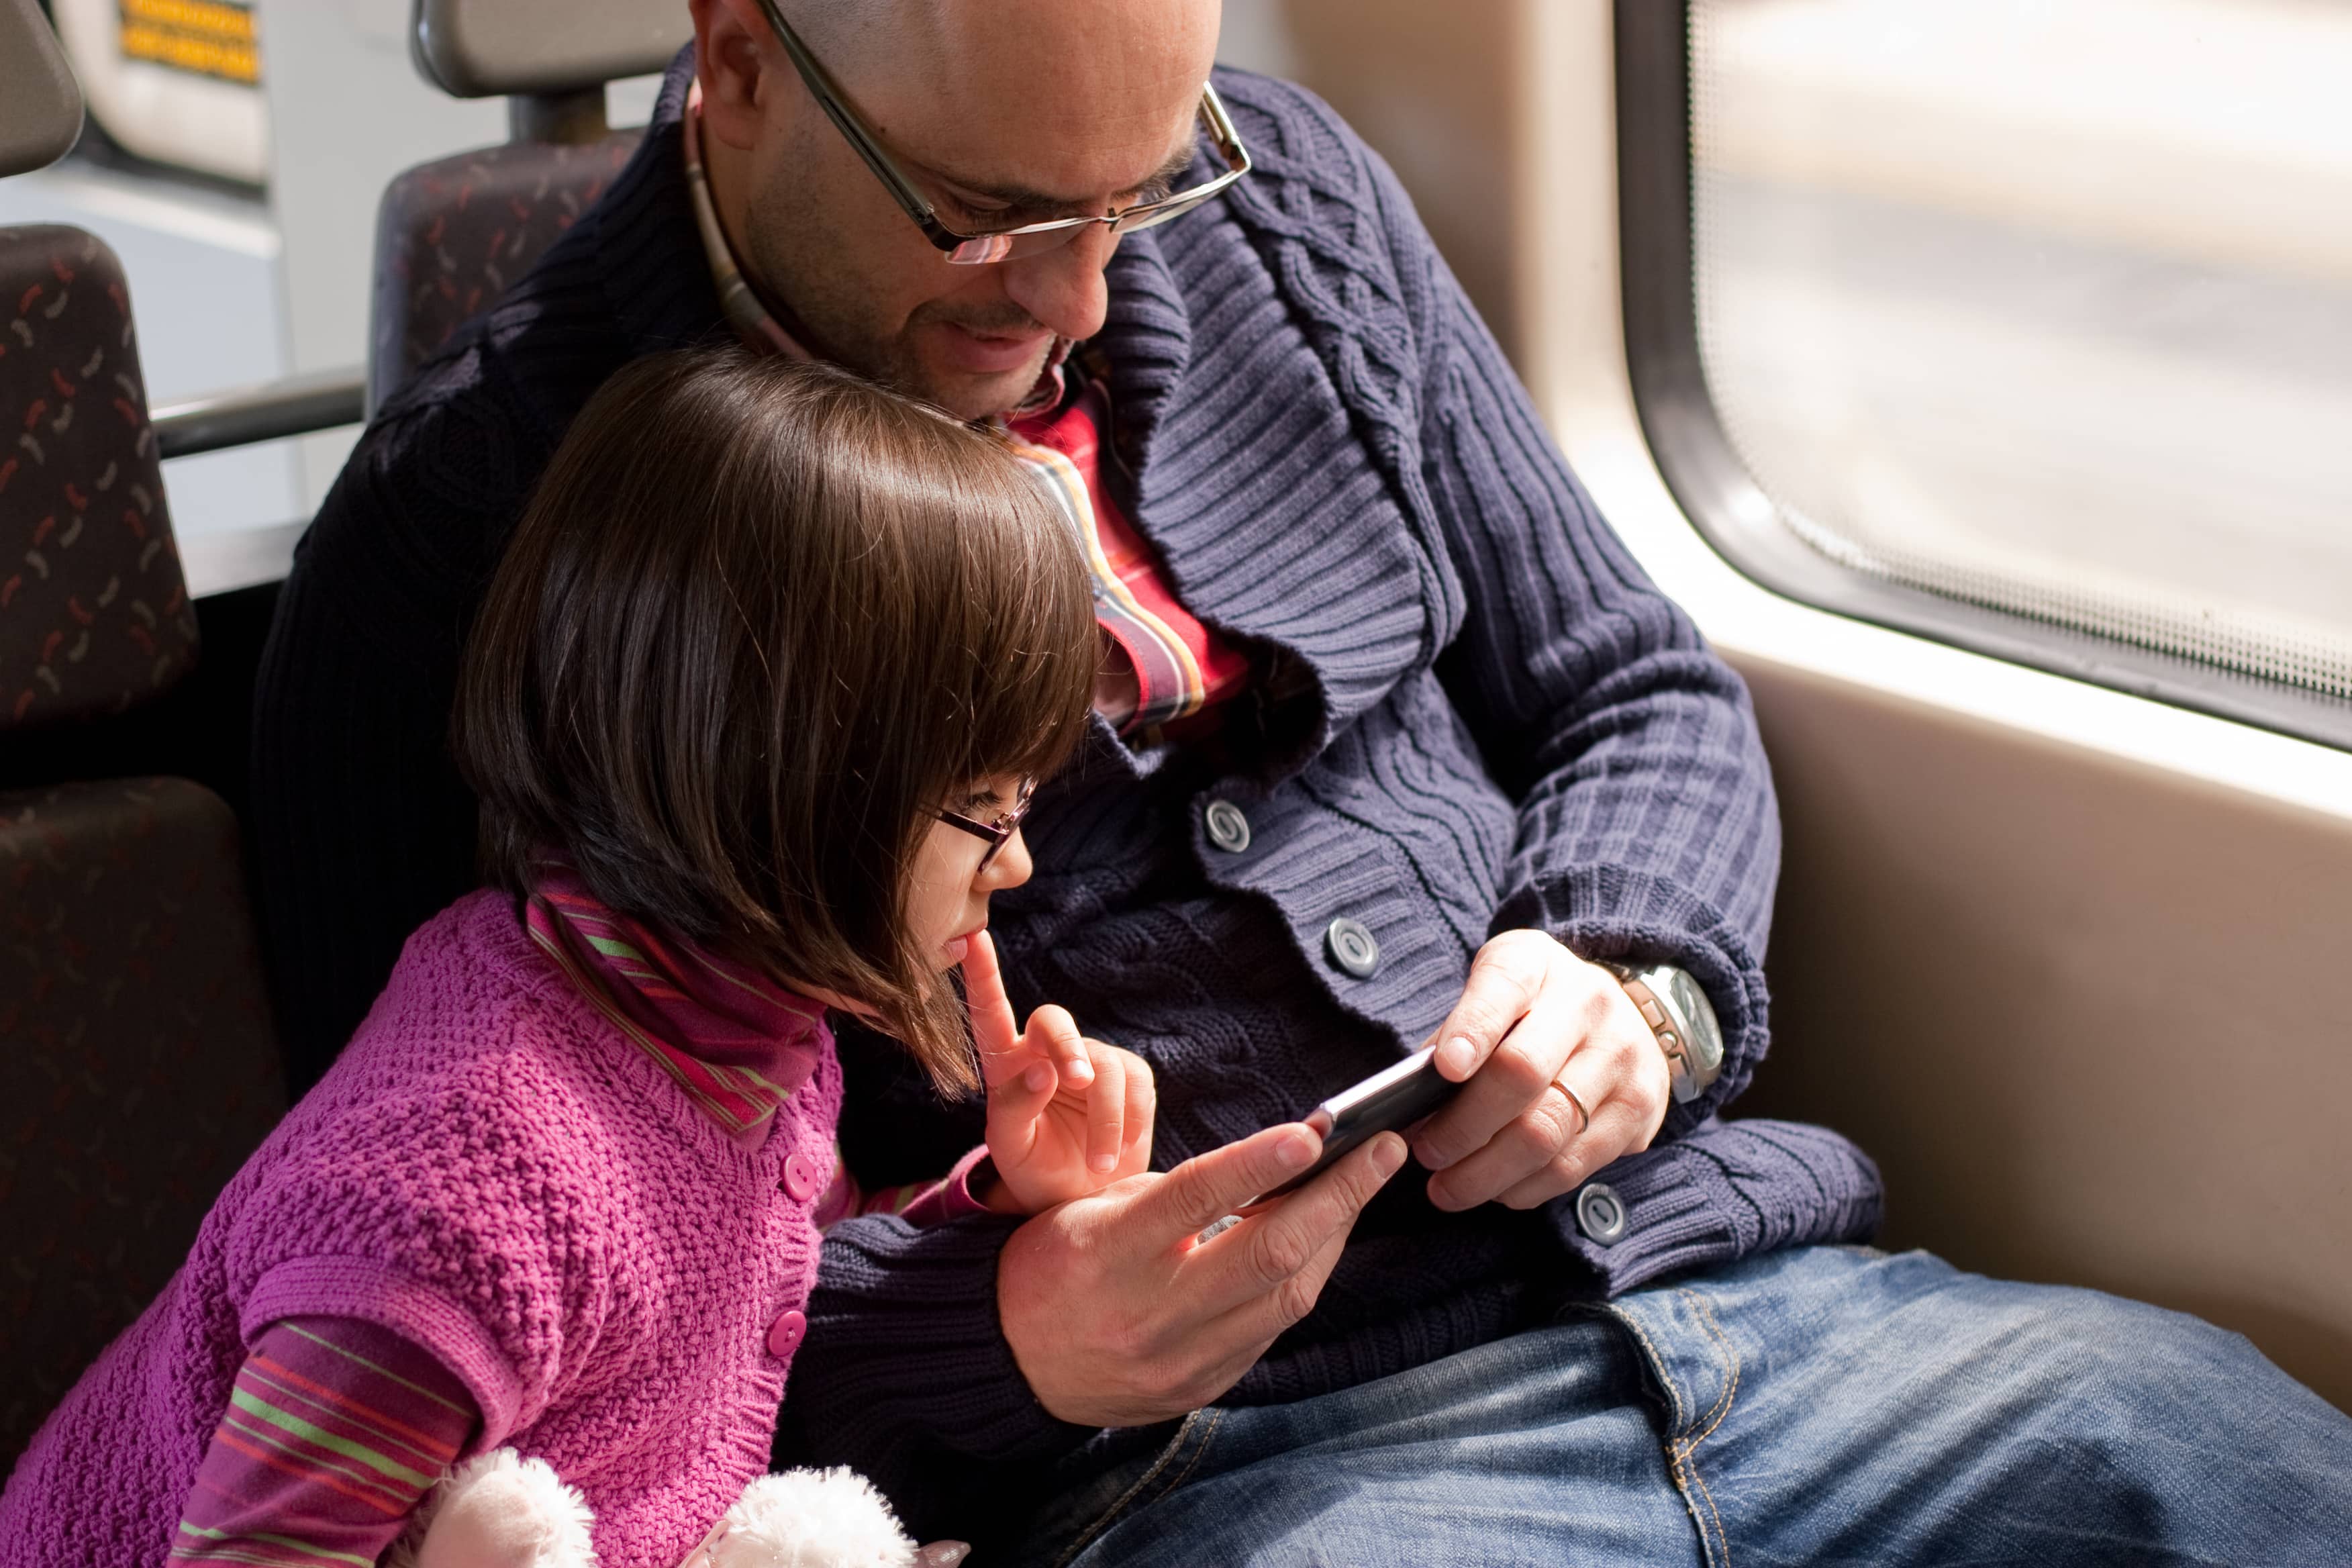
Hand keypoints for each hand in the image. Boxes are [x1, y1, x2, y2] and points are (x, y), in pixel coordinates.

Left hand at [966, 930, 1154, 1213]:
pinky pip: (1135, 1083)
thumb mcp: (1012, 1149)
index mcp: (1005, 1065)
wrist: (1081, 1199)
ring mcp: (1090, 1058)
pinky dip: (1128, 1120)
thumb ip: (1016, 1108)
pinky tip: (1117, 1150)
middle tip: (1078, 1082)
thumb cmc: (1036, 1171)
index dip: (981, 974)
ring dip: (1104, 1118)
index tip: (970, 937)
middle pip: (1055, 1022)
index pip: (989, 1013)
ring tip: (1099, 1165)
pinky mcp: (1129, 1074)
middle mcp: (1046, 1052)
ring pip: (1103, 1064)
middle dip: (1067, 1047)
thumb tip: (1044, 1070)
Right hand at [998, 1122, 1407, 1426]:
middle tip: (1382, 1148)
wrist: (1010, 1362)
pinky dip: (1303, 1278)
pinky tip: (1322, 1239)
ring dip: (1334, 1235)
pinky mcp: (1201, 1386)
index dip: (1260, 1162)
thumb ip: (1172, 1192)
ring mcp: (1180, 1358)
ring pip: (1285, 1297)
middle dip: (1337, 1196)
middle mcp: (1148, 1312)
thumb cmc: (1053, 1263)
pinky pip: (1270, 1329)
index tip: (1316, 1131)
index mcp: (1108, 1252)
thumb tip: (1271, 1164)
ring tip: (1362, 1185)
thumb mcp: (1090, 1209)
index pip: (1194, 1198)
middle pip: (1266, 1254)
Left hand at [1408, 930, 1670, 1211]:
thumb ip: (1455, 1031)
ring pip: (1546, 1133)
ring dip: (1486, 1172)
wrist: (1627, 1016)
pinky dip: (1523, 1187)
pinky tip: (1496, 1189)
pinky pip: (1572, 1166)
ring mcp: (1622, 1060)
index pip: (1503, 988)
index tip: (1444, 1068)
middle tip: (1426, 1153)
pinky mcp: (1640, 1112)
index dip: (1473, 1029)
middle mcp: (1589, 1006)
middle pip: (1521, 1074)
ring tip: (1448, 1187)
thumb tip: (1411, 1097)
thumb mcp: (1493, 988)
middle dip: (1463, 1126)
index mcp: (1537, 965)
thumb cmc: (1537, 1005)